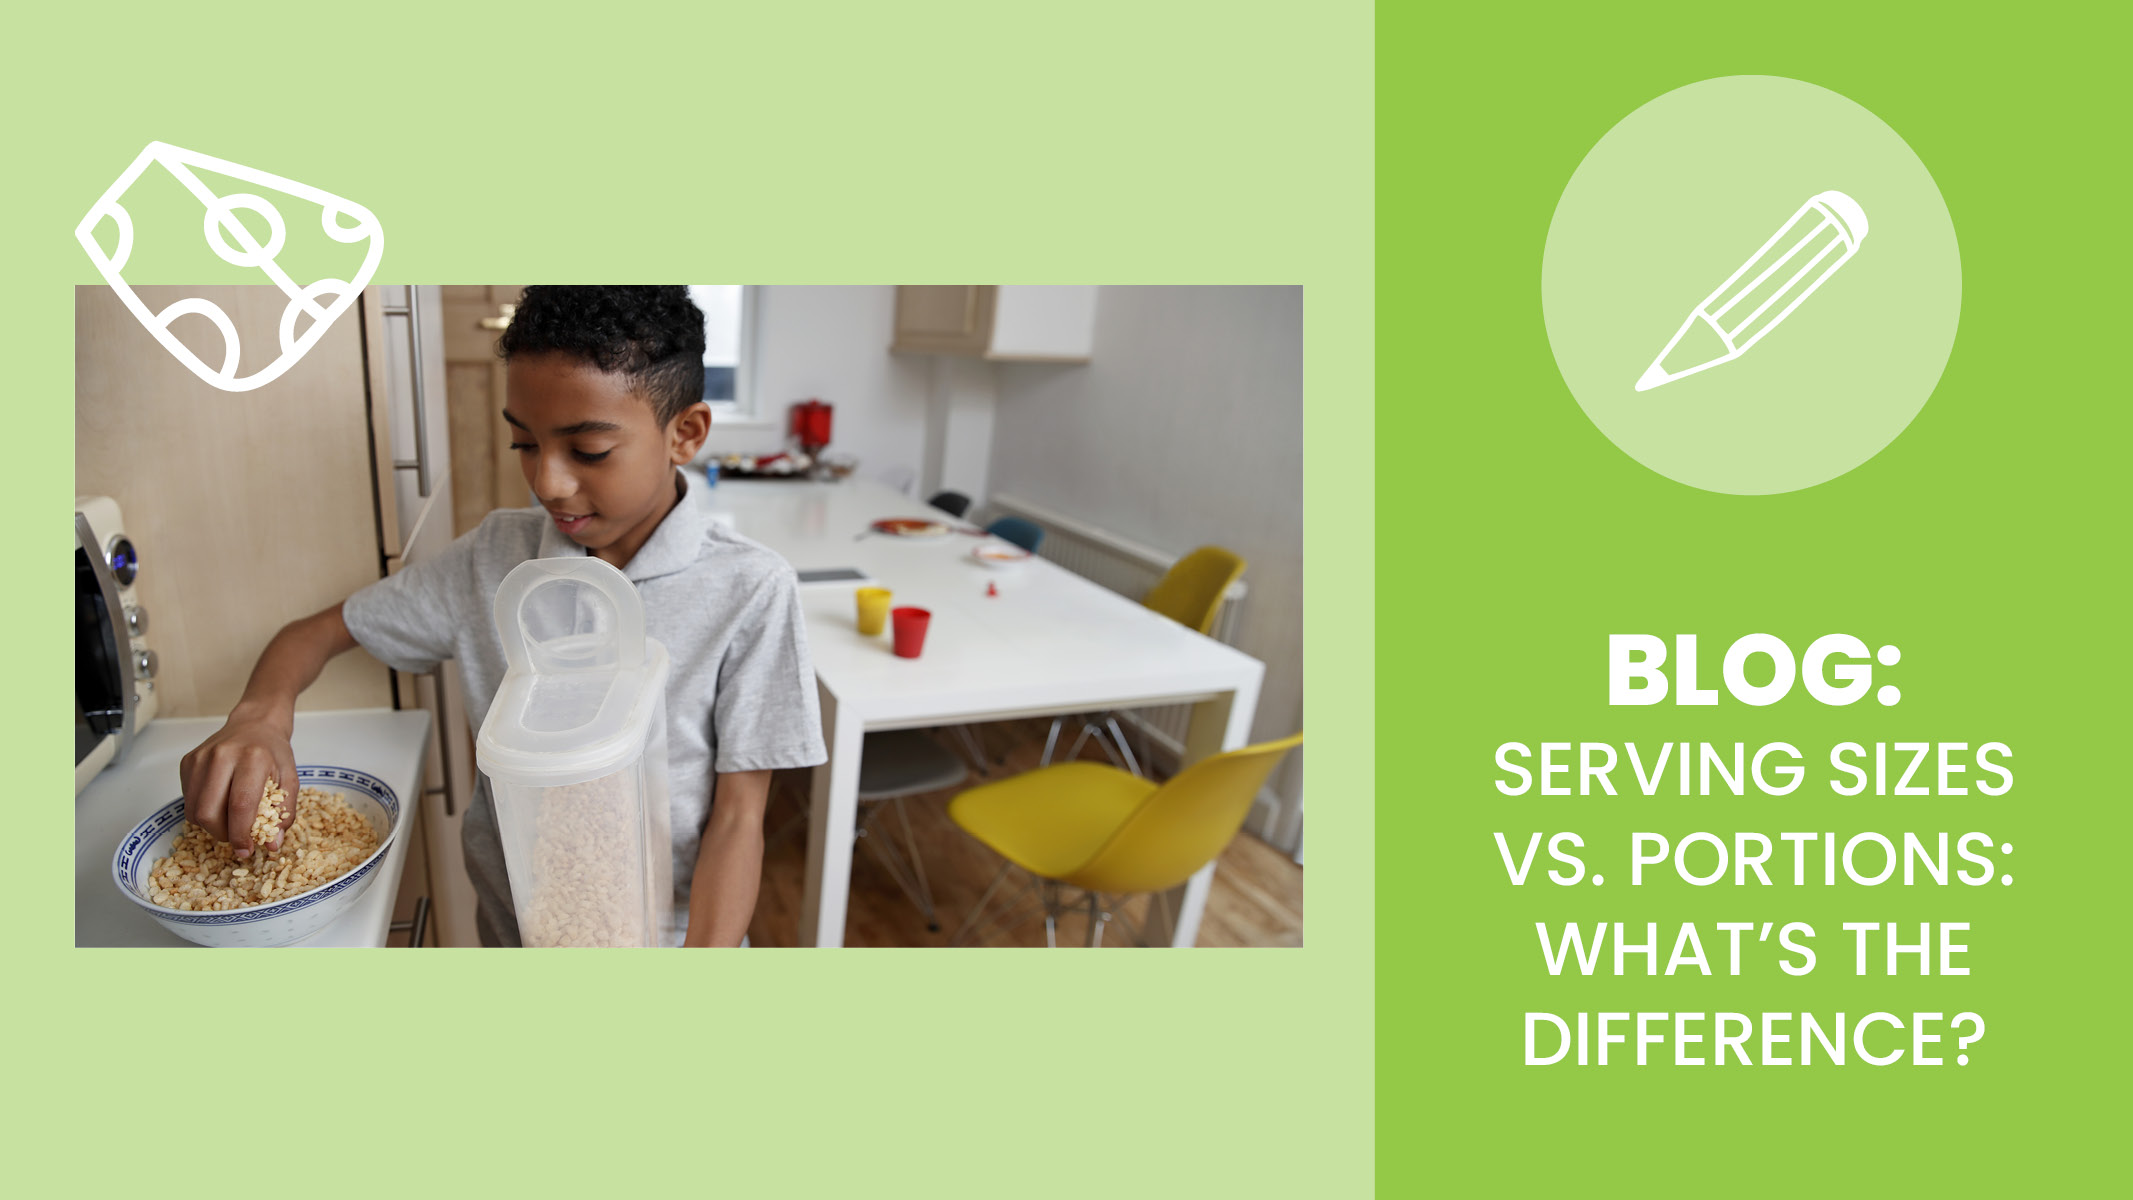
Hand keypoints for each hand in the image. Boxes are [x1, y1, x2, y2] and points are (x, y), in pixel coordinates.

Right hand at [178, 705, 299, 858]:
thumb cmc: (273, 753)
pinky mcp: (187, 762)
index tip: (246, 850)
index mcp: (252, 759)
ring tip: (229, 821)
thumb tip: (272, 844)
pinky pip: (187, 799)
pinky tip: (219, 803)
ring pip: (193, 810)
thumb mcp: (289, 779)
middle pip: (209, 812)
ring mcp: (200, 758)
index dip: (241, 834)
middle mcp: (222, 756)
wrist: (254, 724)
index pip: (240, 806)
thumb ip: (284, 813)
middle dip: (222, 834)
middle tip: (237, 836)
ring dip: (210, 826)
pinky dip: (201, 810)